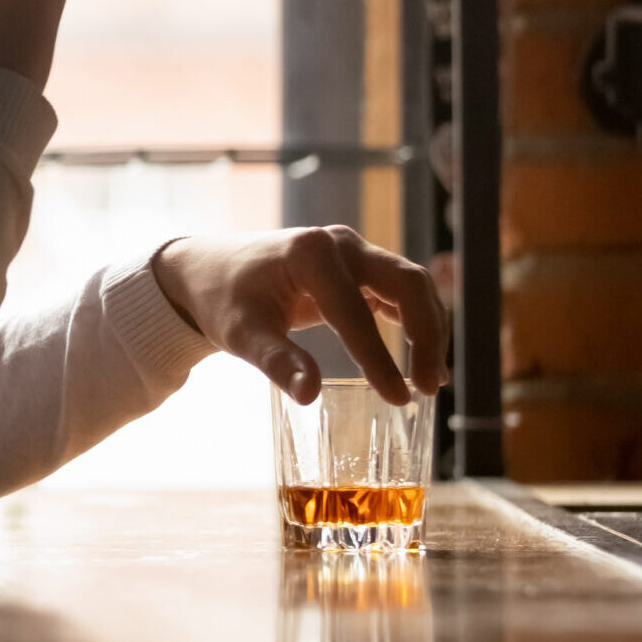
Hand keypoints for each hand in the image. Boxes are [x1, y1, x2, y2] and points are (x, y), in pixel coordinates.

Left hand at [151, 226, 450, 404]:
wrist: (208, 271)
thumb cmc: (222, 300)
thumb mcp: (240, 333)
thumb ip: (276, 361)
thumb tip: (309, 395)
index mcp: (310, 254)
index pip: (356, 312)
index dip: (381, 358)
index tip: (399, 398)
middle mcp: (339, 243)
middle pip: (407, 283)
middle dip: (427, 336)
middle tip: (431, 388)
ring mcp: (352, 250)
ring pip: (411, 284)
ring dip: (430, 328)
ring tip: (433, 380)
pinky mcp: (356, 265)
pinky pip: (399, 289)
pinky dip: (416, 320)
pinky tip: (422, 358)